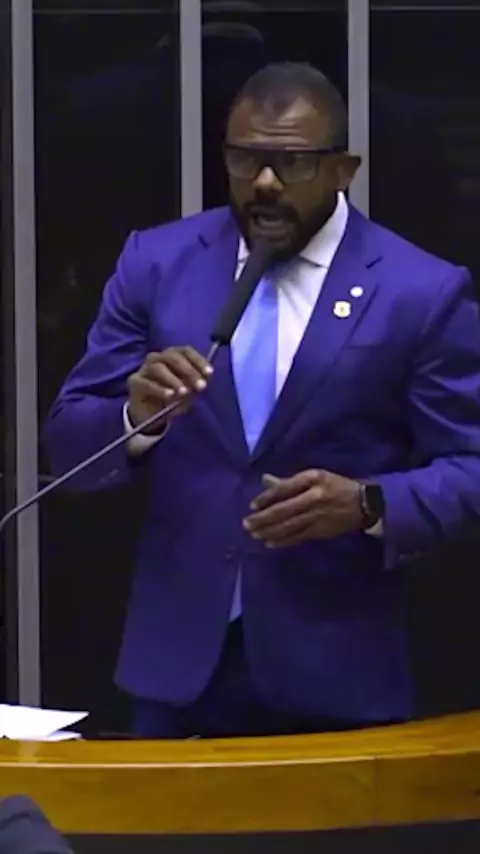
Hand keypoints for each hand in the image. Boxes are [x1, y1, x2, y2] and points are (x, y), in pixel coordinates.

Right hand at [127, 346, 212, 431]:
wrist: (149, 415)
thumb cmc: (170, 399)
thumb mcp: (187, 392)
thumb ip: (195, 385)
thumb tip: (205, 380)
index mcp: (172, 356)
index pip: (185, 351)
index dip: (198, 360)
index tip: (209, 373)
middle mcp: (157, 358)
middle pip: (172, 356)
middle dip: (188, 370)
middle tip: (200, 386)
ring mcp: (144, 369)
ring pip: (158, 367)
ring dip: (173, 379)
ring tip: (184, 392)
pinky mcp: (134, 382)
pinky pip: (147, 383)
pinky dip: (160, 389)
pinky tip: (170, 396)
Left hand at [243, 470, 362, 548]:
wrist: (364, 503)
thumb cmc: (335, 485)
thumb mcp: (315, 476)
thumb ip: (289, 481)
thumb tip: (265, 480)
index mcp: (312, 479)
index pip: (284, 489)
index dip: (266, 498)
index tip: (252, 506)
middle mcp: (314, 497)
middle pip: (283, 510)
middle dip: (263, 519)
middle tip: (246, 524)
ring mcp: (318, 516)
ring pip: (289, 526)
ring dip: (269, 531)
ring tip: (254, 534)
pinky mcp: (321, 531)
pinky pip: (298, 537)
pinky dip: (283, 540)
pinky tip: (270, 542)